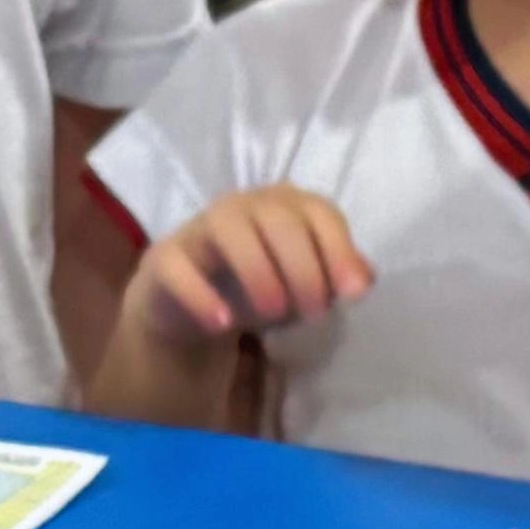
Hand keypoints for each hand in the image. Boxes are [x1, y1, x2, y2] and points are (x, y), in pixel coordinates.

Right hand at [122, 188, 373, 356]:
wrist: (192, 306)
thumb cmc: (259, 284)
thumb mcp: (305, 283)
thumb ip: (336, 276)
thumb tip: (364, 278)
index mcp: (284, 206)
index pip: (318, 212)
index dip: (339, 250)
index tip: (352, 295)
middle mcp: (243, 206)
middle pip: (278, 219)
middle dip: (303, 267)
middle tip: (314, 314)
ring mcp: (200, 227)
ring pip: (229, 228)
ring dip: (258, 271)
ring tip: (273, 314)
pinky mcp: (164, 258)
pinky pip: (178, 266)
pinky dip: (201, 294)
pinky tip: (222, 323)